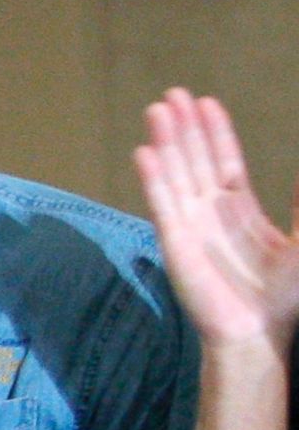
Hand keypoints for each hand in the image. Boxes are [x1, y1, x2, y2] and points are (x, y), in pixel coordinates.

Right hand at [134, 87, 298, 347]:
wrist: (260, 334)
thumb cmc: (285, 295)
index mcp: (240, 210)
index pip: (223, 162)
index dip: (215, 132)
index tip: (206, 102)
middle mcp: (210, 212)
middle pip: (194, 160)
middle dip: (184, 128)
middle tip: (172, 95)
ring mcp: (189, 225)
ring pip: (175, 174)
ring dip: (165, 143)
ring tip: (156, 111)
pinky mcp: (174, 243)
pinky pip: (162, 204)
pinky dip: (152, 179)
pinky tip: (144, 153)